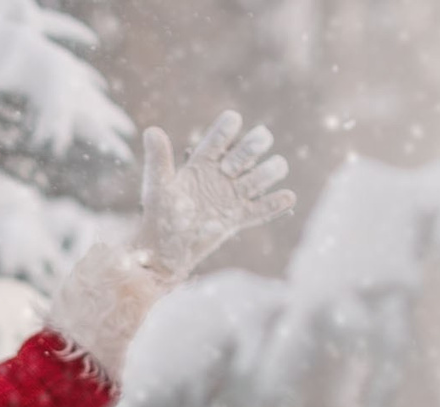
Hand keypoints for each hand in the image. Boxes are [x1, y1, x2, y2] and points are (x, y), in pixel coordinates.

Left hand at [136, 114, 294, 280]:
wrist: (164, 251)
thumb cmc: (159, 215)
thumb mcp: (158, 186)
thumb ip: (158, 160)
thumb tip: (152, 130)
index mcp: (203, 161)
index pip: (220, 137)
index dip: (227, 128)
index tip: (233, 121)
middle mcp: (221, 174)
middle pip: (247, 150)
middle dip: (251, 147)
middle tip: (234, 164)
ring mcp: (232, 195)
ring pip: (260, 176)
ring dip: (269, 170)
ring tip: (269, 172)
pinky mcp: (238, 217)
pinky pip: (262, 209)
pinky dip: (276, 204)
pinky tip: (287, 197)